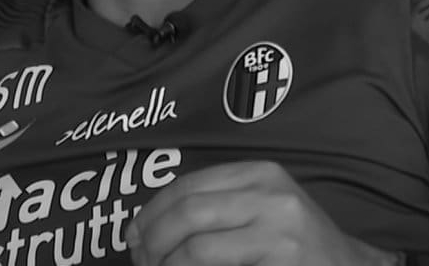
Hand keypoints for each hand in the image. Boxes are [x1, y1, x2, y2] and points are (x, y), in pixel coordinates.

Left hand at [126, 161, 395, 265]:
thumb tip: (145, 225)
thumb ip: (217, 204)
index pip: (187, 186)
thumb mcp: (262, 206)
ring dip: (166, 263)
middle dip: (152, 239)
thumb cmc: (296, 241)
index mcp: (259, 172)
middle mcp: (269, 194)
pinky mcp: (281, 261)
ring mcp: (278, 230)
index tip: (131, 234)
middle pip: (187, 213)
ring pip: (197, 247)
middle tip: (139, 259)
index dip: (150, 212)